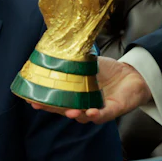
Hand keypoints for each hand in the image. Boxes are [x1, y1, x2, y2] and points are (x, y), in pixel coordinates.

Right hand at [30, 57, 152, 123]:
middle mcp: (82, 104)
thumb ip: (74, 59)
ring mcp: (96, 108)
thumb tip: (59, 44)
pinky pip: (102, 115)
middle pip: (64, 110)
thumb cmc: (107, 71)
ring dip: (75, 114)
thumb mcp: (88, 63)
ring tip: (69, 111)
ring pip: (82, 117)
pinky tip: (91, 111)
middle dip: (52, 109)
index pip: (56, 99)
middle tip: (40, 105)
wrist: (131, 74)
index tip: (30, 98)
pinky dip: (96, 114)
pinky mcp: (111, 110)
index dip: (43, 100)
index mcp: (74, 94)